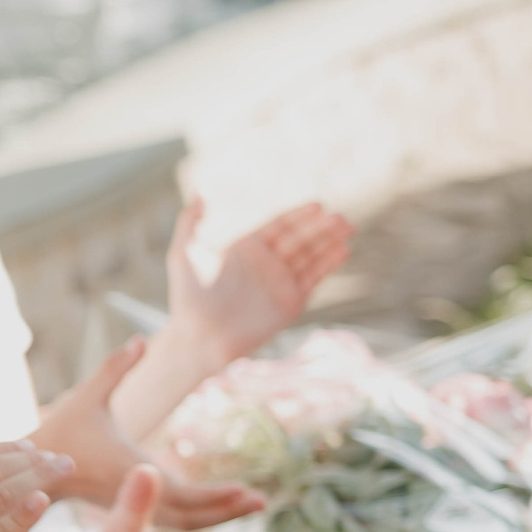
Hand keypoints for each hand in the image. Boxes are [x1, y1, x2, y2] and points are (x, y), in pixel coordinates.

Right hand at [37, 339, 263, 529]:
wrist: (30, 469)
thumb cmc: (60, 430)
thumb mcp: (87, 396)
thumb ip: (115, 368)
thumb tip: (139, 338)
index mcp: (130, 470)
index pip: (181, 493)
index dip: (214, 496)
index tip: (244, 491)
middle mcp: (135, 494)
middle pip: (190, 515)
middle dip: (227, 510)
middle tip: (263, 502)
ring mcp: (132, 506)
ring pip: (182, 523)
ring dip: (218, 516)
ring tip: (252, 504)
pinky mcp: (130, 509)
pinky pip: (172, 519)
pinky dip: (200, 516)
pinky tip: (224, 507)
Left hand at [169, 199, 351, 363]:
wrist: (201, 338)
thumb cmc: (187, 299)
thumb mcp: (182, 255)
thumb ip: (189, 223)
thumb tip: (199, 193)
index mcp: (247, 249)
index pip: (280, 226)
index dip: (299, 215)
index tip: (318, 205)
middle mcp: (267, 264)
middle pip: (300, 239)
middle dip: (321, 227)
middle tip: (340, 217)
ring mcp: (281, 282)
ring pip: (311, 256)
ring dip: (330, 242)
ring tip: (348, 227)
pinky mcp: (291, 302)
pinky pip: (314, 279)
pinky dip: (329, 265)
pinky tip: (343, 251)